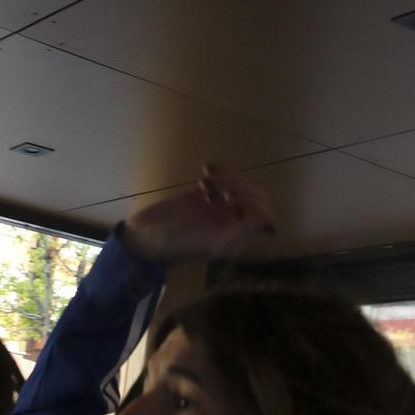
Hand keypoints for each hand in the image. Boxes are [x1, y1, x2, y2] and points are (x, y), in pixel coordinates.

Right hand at [121, 166, 276, 264]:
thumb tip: (271, 222)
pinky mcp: (200, 196)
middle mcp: (230, 222)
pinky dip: (217, 170)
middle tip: (217, 190)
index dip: (256, 206)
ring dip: (227, 177)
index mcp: (236, 237)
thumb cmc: (176, 245)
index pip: (264, 218)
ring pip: (239, 185)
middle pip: (254, 198)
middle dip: (240, 188)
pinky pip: (220, 179)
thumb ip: (242, 233)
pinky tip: (204, 169)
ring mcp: (216, 208)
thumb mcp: (213, 244)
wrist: (143, 238)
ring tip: (205, 182)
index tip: (232, 203)